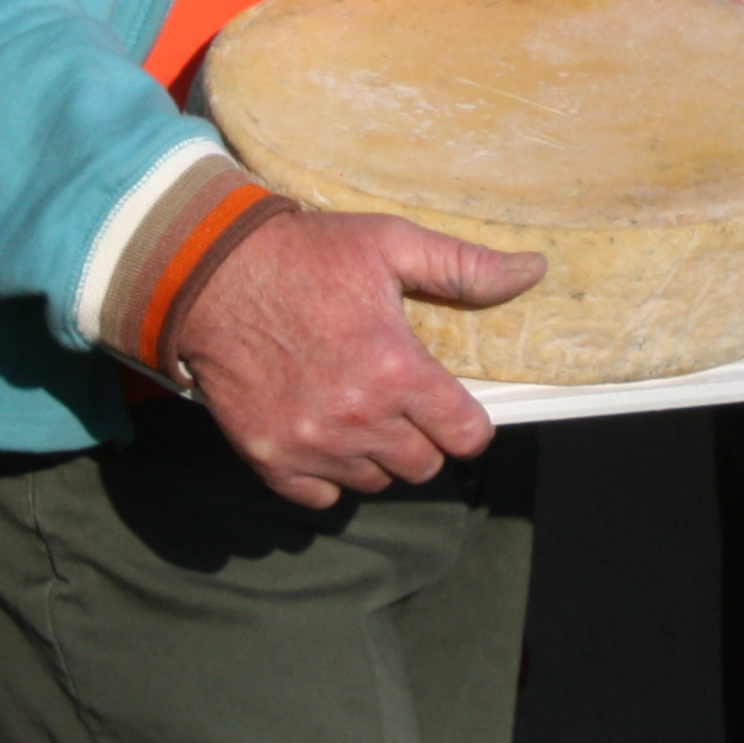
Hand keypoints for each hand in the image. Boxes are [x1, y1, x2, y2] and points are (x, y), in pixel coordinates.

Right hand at [166, 206, 541, 510]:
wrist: (209, 275)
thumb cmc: (306, 256)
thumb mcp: (390, 243)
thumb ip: (466, 267)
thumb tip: (534, 271)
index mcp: (395, 371)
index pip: (466, 436)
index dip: (467, 422)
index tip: (451, 404)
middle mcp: (357, 419)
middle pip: (423, 466)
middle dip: (423, 437)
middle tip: (402, 400)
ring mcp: (310, 446)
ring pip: (375, 483)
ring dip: (377, 455)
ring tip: (361, 411)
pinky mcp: (269, 460)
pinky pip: (321, 499)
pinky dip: (329, 476)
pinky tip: (324, 434)